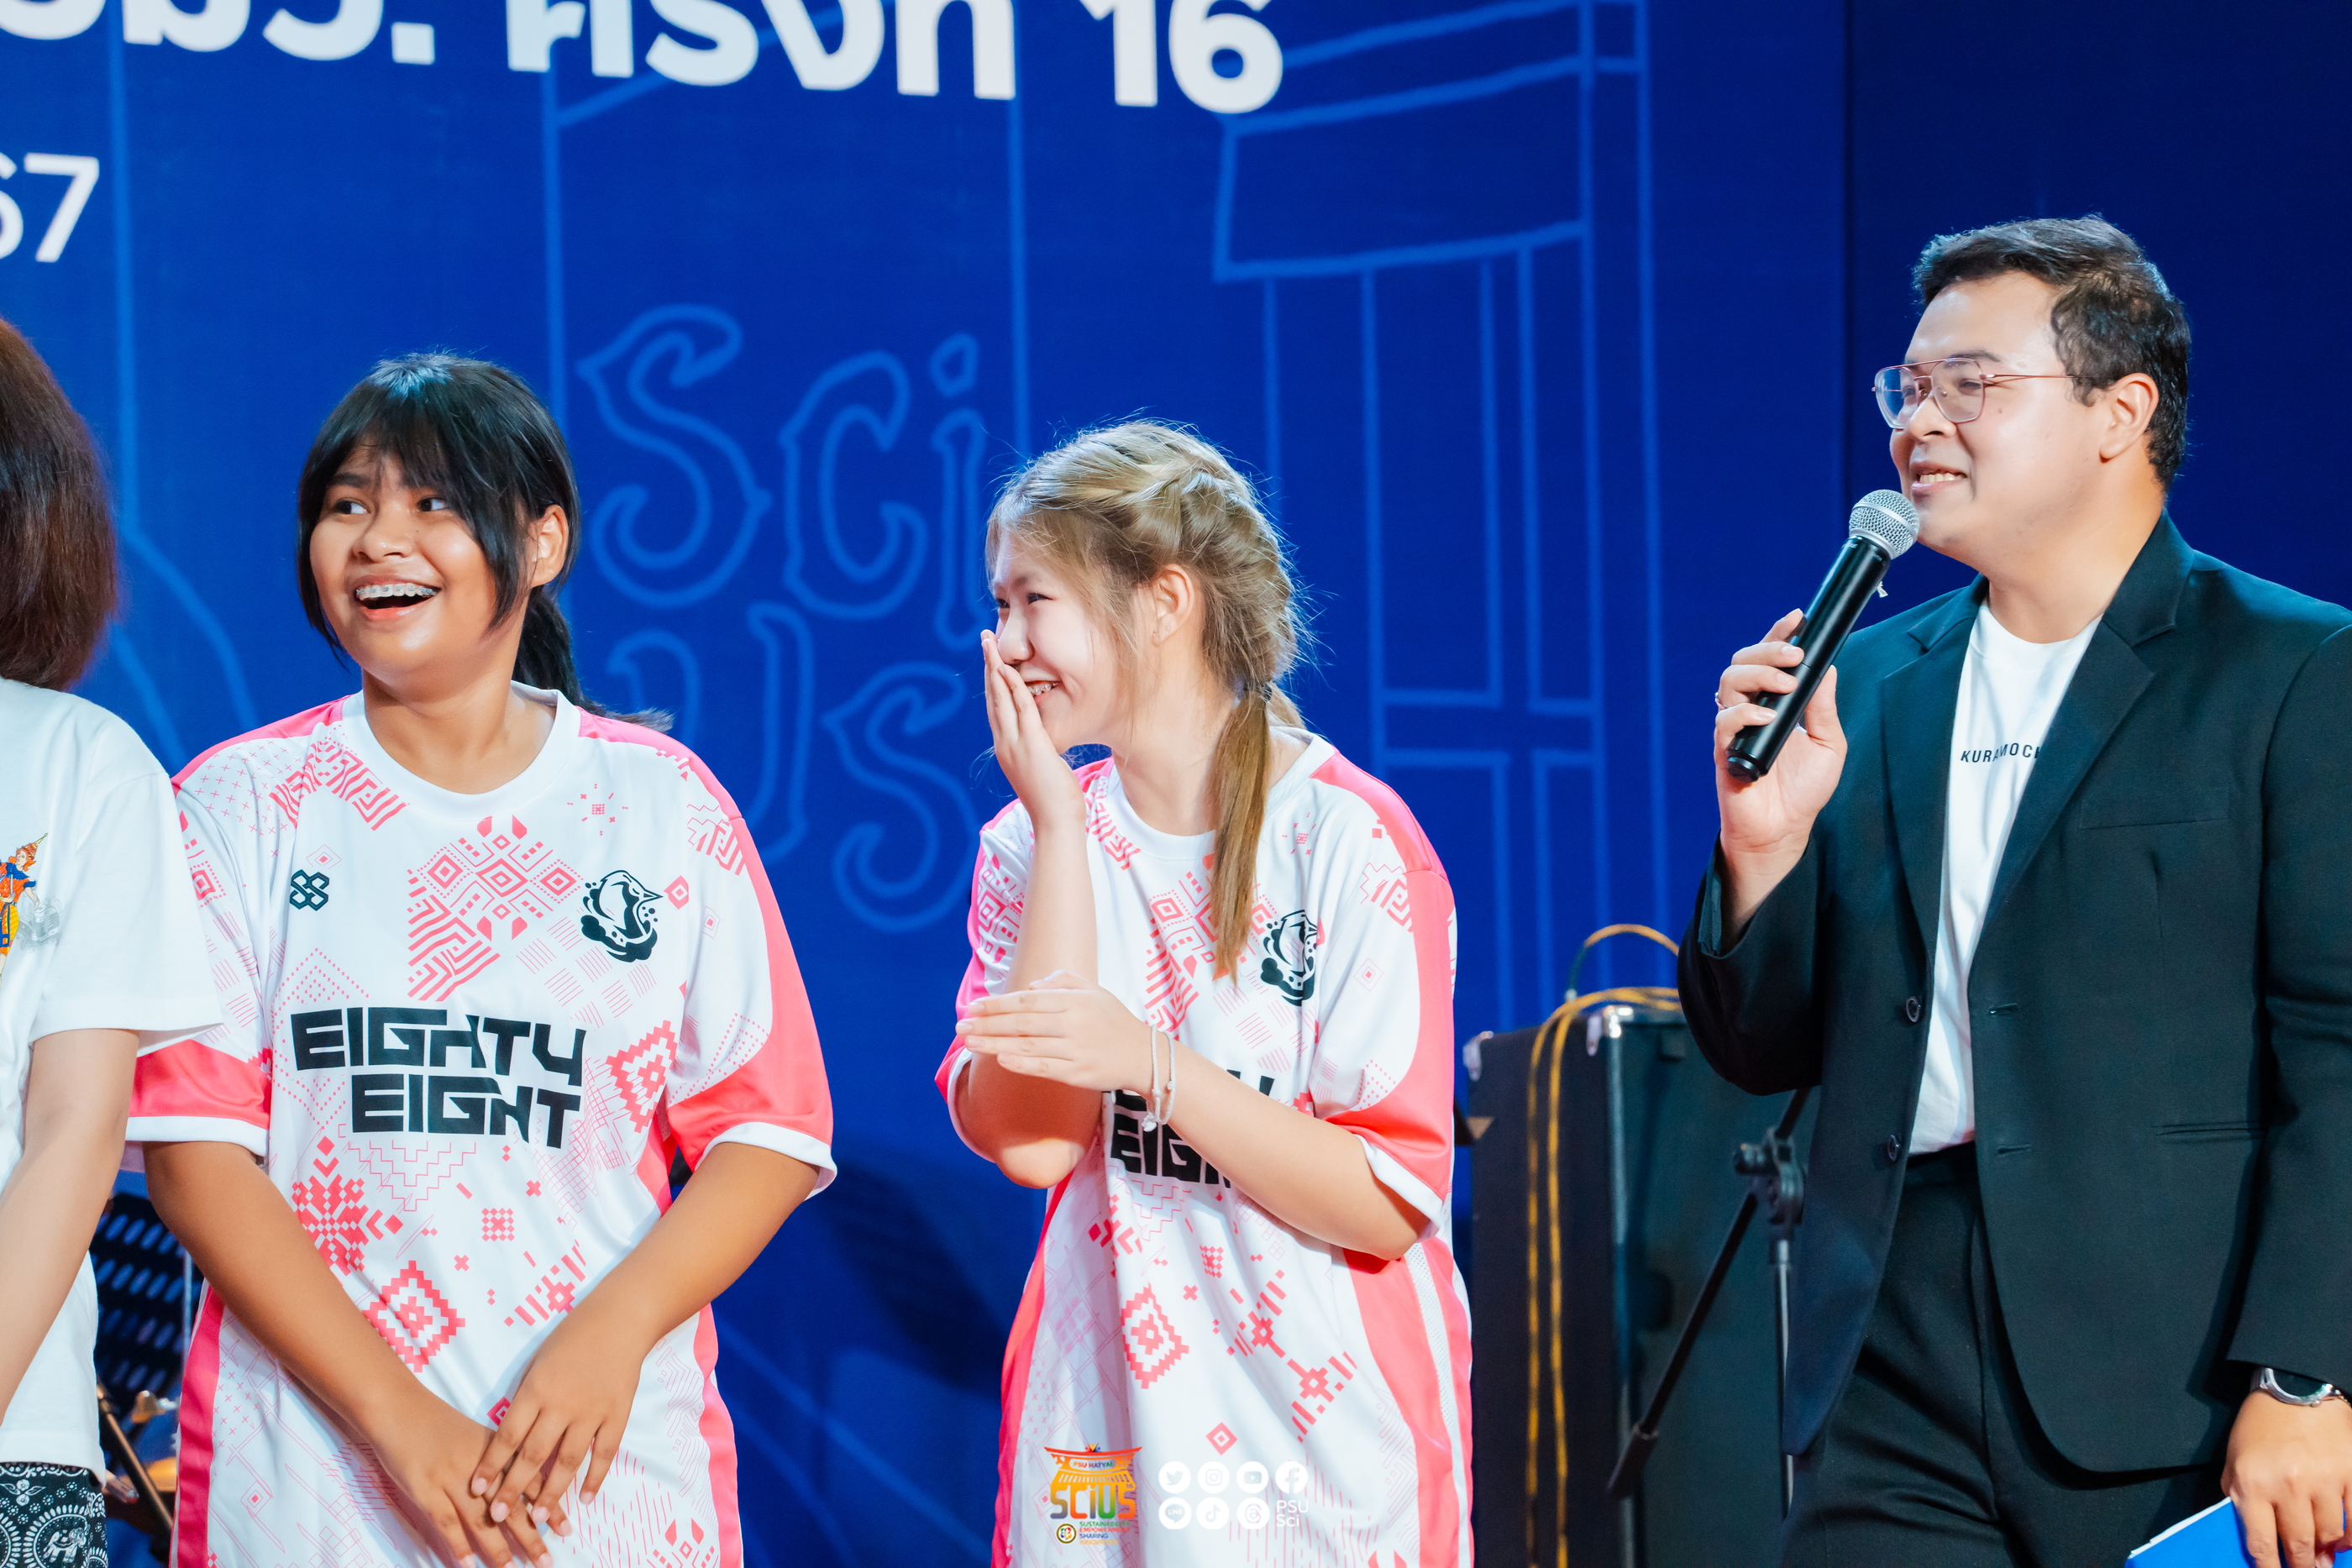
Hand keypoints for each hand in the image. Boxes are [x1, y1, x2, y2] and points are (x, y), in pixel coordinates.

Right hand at [370, 1389, 553, 1566]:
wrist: (399, 1408)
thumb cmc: (437, 1423)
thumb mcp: (477, 1435)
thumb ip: (498, 1460)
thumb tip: (520, 1488)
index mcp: (498, 1450)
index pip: (530, 1482)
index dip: (550, 1507)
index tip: (567, 1530)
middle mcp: (480, 1466)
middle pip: (510, 1505)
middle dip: (530, 1535)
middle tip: (546, 1561)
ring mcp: (452, 1478)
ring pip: (480, 1518)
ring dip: (497, 1547)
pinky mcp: (425, 1489)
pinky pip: (445, 1522)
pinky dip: (458, 1544)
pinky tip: (469, 1564)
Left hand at [470, 1308, 648, 1543]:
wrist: (620, 1319)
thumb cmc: (572, 1336)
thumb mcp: (538, 1363)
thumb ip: (527, 1399)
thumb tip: (512, 1437)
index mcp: (537, 1390)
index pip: (507, 1436)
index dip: (491, 1465)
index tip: (475, 1488)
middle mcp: (562, 1405)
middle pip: (533, 1454)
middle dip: (513, 1487)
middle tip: (497, 1514)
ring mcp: (592, 1411)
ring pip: (568, 1460)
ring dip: (551, 1492)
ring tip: (538, 1516)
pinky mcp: (617, 1414)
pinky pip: (605, 1452)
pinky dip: (596, 1477)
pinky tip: (585, 1498)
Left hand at [956, 972, 1153, 1092]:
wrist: (1143, 1056)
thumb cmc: (1114, 1021)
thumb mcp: (1094, 991)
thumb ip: (1062, 982)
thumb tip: (1029, 988)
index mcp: (1074, 1000)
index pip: (1026, 1001)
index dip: (997, 1004)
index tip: (973, 1007)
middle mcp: (1072, 1023)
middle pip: (1021, 1023)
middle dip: (987, 1024)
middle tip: (961, 1026)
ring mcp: (1074, 1049)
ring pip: (1026, 1046)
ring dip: (994, 1044)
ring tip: (969, 1043)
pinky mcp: (1077, 1073)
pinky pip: (1042, 1068)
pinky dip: (1020, 1064)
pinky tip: (999, 1059)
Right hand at [981, 630, 1086, 832]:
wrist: (1055, 824)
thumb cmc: (1054, 803)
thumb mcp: (1041, 772)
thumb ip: (1037, 755)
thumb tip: (1042, 748)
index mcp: (1006, 750)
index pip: (996, 709)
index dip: (992, 683)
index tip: (991, 660)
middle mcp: (1004, 745)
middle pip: (992, 698)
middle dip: (988, 667)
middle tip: (984, 640)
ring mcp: (1015, 746)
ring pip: (1001, 699)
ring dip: (995, 669)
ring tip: (991, 644)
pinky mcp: (1031, 747)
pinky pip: (1022, 710)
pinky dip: (1014, 688)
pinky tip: (1010, 669)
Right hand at [1714, 610, 1847, 927]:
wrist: (1784, 831)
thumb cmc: (1804, 791)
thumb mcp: (1830, 744)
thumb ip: (1825, 707)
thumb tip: (1829, 667)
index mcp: (1773, 702)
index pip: (1769, 658)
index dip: (1778, 635)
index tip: (1798, 619)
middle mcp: (1750, 709)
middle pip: (1743, 661)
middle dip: (1768, 650)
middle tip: (1796, 656)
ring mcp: (1735, 728)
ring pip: (1729, 681)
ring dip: (1759, 675)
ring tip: (1786, 685)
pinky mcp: (1724, 751)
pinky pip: (1723, 721)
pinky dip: (1743, 713)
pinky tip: (1766, 717)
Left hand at [2225, 1390, 2351, 1567]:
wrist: (2296, 1389)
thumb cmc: (2260, 1429)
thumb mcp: (2236, 1462)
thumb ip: (2241, 1500)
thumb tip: (2258, 1540)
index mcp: (2252, 1484)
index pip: (2261, 1543)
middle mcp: (2287, 1486)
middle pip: (2299, 1545)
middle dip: (2303, 1566)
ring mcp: (2323, 1481)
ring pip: (2330, 1536)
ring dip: (2329, 1550)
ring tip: (2326, 1556)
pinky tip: (2344, 1539)